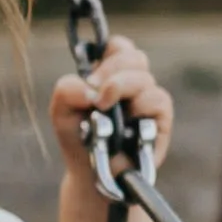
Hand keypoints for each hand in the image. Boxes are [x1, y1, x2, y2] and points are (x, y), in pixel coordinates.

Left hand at [48, 36, 173, 176]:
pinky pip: (157, 100)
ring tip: (103, 108)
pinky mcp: (161, 120)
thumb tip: (92, 89)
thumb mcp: (61, 112)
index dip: (108, 53)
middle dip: (112, 69)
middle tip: (95, 92)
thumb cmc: (80, 139)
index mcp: (110, 75)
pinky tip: (128, 121)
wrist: (92, 174)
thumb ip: (67, 90)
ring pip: (144, 77)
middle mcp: (132, 84)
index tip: (91, 75)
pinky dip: (140, 105)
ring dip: (121, 87)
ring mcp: (147, 101)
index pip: (118, 47)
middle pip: (134, 56)